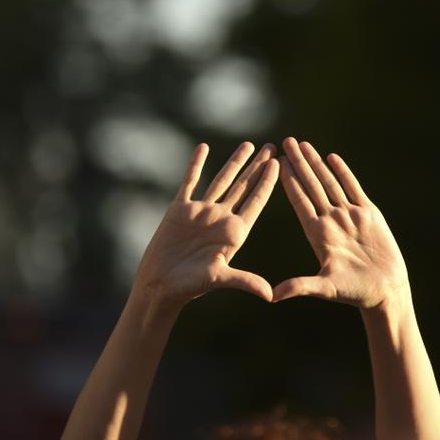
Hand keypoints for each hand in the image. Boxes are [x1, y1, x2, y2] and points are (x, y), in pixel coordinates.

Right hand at [132, 142, 278, 310]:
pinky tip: (203, 147)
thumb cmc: (190, 286)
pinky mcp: (180, 209)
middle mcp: (220, 218)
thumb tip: (270, 295)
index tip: (280, 163)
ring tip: (249, 144)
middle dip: (258, 167)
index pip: (255, 201)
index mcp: (234, 232)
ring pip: (221, 180)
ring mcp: (201, 212)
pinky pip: (190, 181)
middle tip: (273, 147)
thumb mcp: (219, 278)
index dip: (267, 182)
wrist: (159, 285)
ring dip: (234, 162)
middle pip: (244, 186)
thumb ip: (244, 281)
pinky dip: (195, 165)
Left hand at [273, 137, 409, 310]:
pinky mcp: (368, 214)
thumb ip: (301, 286)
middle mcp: (330, 220)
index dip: (288, 181)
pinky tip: (332, 157)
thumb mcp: (325, 288)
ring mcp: (348, 215)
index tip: (275, 163)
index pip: (299, 201)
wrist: (385, 290)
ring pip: (329, 182)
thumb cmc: (354, 292)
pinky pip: (352, 188)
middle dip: (298, 163)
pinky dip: (343, 172)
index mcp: (317, 234)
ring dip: (316, 163)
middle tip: (285, 141)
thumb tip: (274, 296)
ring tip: (303, 144)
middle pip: (311, 185)